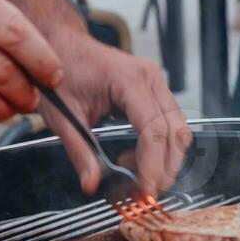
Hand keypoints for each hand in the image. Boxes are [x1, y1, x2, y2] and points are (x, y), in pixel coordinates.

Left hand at [40, 28, 191, 196]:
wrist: (60, 45)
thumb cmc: (60, 74)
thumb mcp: (63, 117)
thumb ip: (79, 152)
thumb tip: (91, 184)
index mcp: (129, 81)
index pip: (154, 131)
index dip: (154, 166)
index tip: (145, 191)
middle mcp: (151, 78)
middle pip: (176, 133)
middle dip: (165, 169)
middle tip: (143, 195)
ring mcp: (156, 82)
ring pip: (179, 130)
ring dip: (164, 161)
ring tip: (135, 176)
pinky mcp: (154, 90)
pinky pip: (169, 124)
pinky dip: (159, 148)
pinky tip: (134, 157)